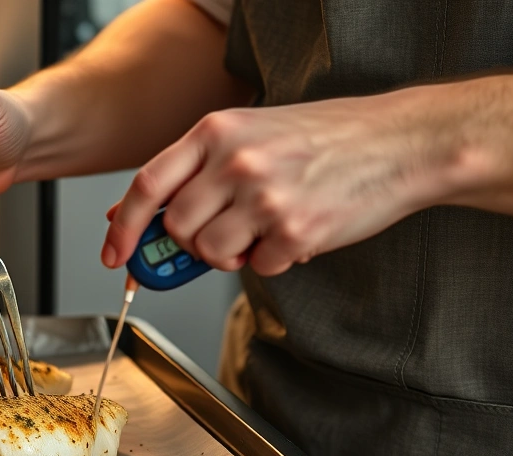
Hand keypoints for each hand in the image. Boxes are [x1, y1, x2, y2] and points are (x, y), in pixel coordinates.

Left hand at [101, 88, 463, 275]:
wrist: (397, 141)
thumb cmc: (322, 137)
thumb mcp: (248, 133)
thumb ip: (193, 169)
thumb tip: (134, 213)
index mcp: (215, 131)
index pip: (147, 184)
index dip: (123, 226)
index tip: (115, 253)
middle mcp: (235, 161)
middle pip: (177, 227)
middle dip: (188, 244)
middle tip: (217, 236)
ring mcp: (265, 196)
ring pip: (210, 252)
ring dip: (228, 255)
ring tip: (259, 233)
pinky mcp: (295, 230)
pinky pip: (257, 267)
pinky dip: (271, 260)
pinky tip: (293, 233)